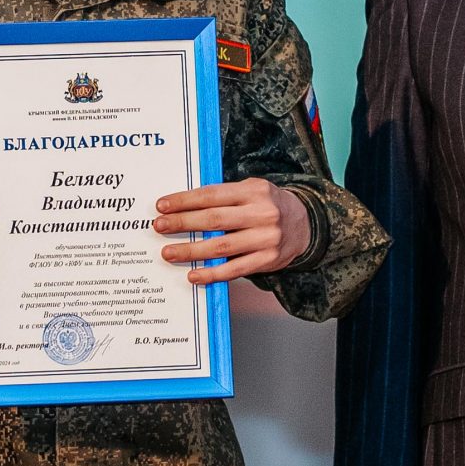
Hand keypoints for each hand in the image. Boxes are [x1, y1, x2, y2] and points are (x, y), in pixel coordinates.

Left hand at [154, 179, 310, 281]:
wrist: (305, 224)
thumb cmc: (267, 205)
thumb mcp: (251, 191)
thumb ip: (224, 197)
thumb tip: (183, 207)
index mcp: (253, 191)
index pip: (212, 195)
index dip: (185, 201)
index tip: (162, 206)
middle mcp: (261, 213)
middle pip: (214, 219)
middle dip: (183, 223)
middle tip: (159, 227)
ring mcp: (266, 238)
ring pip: (222, 246)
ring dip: (192, 251)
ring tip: (169, 252)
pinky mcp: (268, 260)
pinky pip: (236, 269)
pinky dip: (213, 273)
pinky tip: (194, 274)